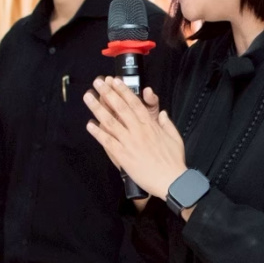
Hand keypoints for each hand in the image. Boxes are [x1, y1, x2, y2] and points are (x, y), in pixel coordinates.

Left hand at [83, 80, 186, 200]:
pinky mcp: (123, 156)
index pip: (134, 103)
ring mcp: (129, 143)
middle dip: (108, 93)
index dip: (124, 91)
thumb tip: (162, 114)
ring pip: (110, 122)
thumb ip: (167, 124)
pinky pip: (108, 142)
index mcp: (151, 125)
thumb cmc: (174, 161)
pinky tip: (89, 125)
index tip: (115, 81)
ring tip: (88, 97)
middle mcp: (138, 131)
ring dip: (98, 108)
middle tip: (98, 82)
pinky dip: (98, 133)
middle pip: (120, 108)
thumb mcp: (175, 138)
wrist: (171, 180)